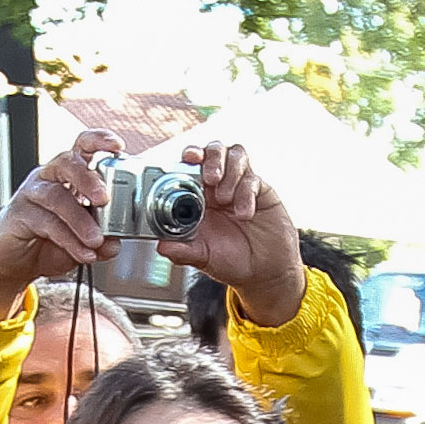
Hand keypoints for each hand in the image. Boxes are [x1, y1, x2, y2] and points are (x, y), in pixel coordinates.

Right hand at [0, 128, 122, 320]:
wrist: (11, 264)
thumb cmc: (45, 243)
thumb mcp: (81, 242)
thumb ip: (101, 241)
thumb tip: (114, 243)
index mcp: (68, 176)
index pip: (82, 148)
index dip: (98, 141)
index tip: (118, 146)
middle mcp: (49, 179)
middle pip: (67, 163)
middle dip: (88, 178)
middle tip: (104, 198)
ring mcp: (31, 195)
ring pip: (57, 196)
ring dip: (80, 220)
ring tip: (96, 240)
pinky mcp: (19, 215)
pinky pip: (46, 223)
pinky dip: (68, 240)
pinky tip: (82, 253)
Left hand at [160, 141, 304, 326]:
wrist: (263, 273)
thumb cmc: (230, 261)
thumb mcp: (203, 258)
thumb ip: (183, 251)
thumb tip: (161, 246)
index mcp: (199, 196)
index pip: (192, 164)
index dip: (189, 156)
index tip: (187, 159)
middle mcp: (219, 186)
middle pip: (214, 150)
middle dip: (211, 158)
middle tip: (210, 178)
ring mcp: (241, 186)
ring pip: (236, 155)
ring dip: (230, 171)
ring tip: (225, 198)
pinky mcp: (262, 192)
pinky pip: (254, 180)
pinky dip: (246, 193)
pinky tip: (244, 213)